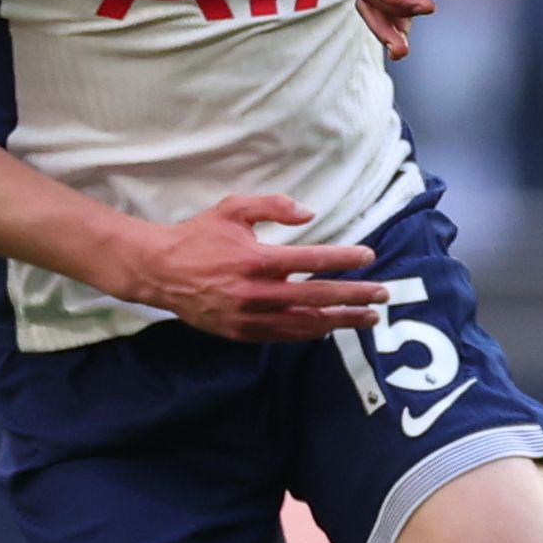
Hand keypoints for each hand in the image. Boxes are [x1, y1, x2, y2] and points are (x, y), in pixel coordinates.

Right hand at [114, 192, 388, 342]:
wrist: (161, 272)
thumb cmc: (199, 235)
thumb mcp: (233, 208)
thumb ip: (273, 206)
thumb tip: (309, 213)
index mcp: (258, 260)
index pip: (313, 260)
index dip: (345, 260)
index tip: (368, 257)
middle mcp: (259, 293)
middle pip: (318, 297)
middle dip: (354, 297)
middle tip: (382, 295)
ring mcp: (251, 317)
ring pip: (306, 323)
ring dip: (340, 320)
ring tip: (366, 318)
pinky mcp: (243, 333)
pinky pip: (285, 336)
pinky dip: (311, 332)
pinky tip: (329, 327)